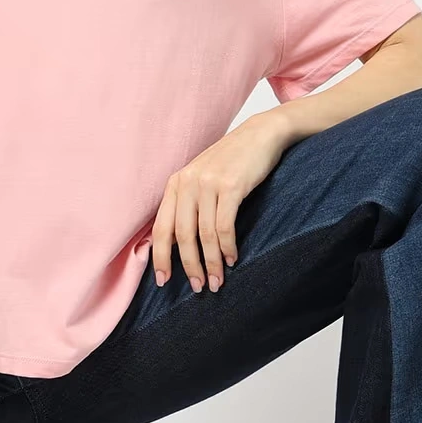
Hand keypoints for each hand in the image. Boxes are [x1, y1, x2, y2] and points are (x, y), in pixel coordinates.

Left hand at [151, 112, 285, 292]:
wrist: (260, 134)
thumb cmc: (232, 161)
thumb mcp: (202, 178)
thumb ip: (188, 204)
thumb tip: (179, 244)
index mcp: (176, 183)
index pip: (161, 228)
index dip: (161, 258)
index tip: (163, 281)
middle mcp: (187, 183)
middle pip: (182, 236)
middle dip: (190, 267)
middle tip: (199, 288)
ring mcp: (208, 184)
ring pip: (204, 235)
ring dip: (212, 263)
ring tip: (217, 281)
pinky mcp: (231, 187)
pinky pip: (225, 226)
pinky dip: (228, 248)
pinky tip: (233, 259)